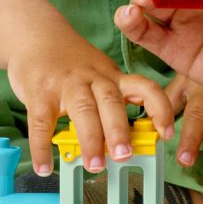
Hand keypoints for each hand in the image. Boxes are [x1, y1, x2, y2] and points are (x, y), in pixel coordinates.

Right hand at [5, 22, 173, 176]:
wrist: (35, 35)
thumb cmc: (71, 64)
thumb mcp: (98, 75)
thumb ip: (111, 103)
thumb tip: (125, 143)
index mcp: (113, 76)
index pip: (145, 87)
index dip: (160, 109)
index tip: (167, 133)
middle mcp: (93, 78)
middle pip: (111, 101)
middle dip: (119, 130)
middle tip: (125, 155)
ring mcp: (66, 84)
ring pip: (82, 109)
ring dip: (90, 139)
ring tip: (95, 165)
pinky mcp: (39, 92)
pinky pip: (41, 122)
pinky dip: (42, 147)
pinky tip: (45, 168)